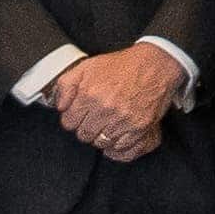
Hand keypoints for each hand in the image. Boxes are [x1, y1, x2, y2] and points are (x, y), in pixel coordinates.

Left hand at [51, 49, 181, 158]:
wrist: (154, 65)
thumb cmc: (122, 66)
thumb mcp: (87, 66)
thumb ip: (66, 85)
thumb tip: (60, 106)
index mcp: (89, 94)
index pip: (69, 123)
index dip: (74, 118)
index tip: (81, 114)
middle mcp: (105, 109)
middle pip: (84, 135)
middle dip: (87, 127)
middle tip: (96, 118)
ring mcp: (122, 120)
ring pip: (100, 143)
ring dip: (102, 135)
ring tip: (108, 122)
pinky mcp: (138, 128)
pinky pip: (120, 147)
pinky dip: (118, 142)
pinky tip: (119, 130)